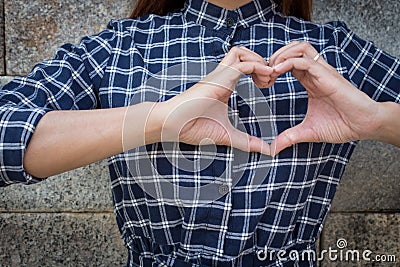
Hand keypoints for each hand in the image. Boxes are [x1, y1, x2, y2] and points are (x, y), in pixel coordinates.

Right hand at [154, 46, 273, 154]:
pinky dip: (257, 66)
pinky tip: (265, 77)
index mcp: (224, 86)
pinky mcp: (218, 79)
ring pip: (241, 52)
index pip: (244, 65)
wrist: (174, 125)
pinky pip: (241, 65)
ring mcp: (218, 76)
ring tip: (267, 76)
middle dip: (262, 61)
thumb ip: (248, 142)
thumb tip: (267, 151)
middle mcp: (221, 77)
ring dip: (259, 60)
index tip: (269, 85)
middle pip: (243, 53)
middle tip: (270, 78)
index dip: (260, 70)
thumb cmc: (194, 128)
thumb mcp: (229, 135)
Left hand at [268, 41, 381, 154]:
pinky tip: (276, 72)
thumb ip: (289, 137)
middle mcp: (316, 73)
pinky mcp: (327, 75)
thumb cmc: (342, 125)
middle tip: (264, 73)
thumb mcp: (308, 131)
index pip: (289, 63)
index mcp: (310, 81)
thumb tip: (273, 149)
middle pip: (293, 49)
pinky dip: (288, 62)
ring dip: (281, 54)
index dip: (273, 67)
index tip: (263, 82)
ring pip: (300, 48)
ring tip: (270, 70)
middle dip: (275, 56)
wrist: (364, 125)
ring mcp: (322, 72)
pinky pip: (306, 61)